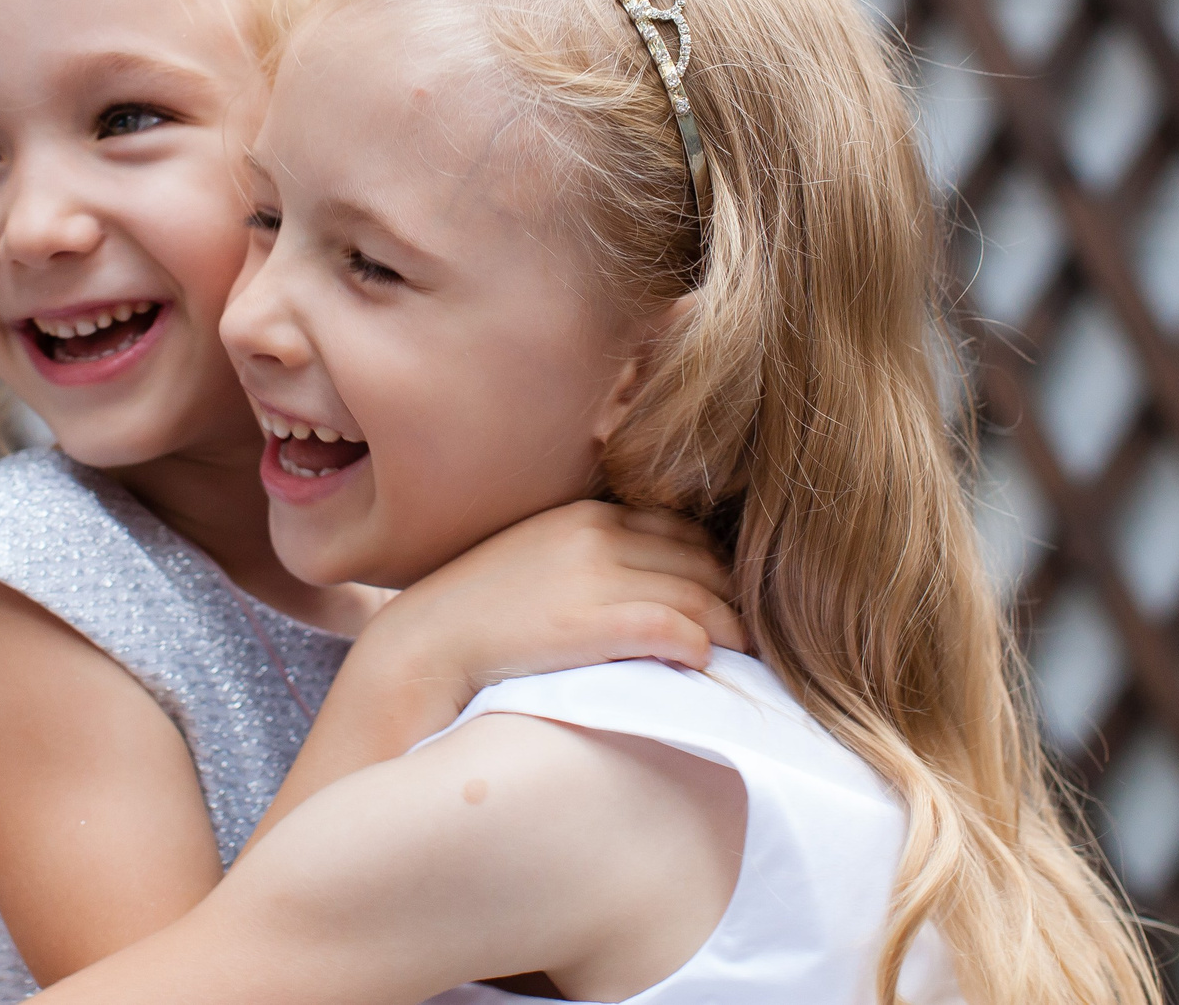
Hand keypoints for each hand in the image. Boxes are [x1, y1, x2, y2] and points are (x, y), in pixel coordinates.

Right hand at [351, 499, 746, 715]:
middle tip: (756, 632)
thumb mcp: (534, 561)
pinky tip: (704, 663)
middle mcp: (596, 534)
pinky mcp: (591, 622)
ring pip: (698, 593)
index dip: (716, 565)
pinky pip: (673, 626)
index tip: (732, 598)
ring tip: (747, 656)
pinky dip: (700, 644)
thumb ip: (587, 559)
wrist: (423, 648)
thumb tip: (644, 583)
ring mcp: (594, 576)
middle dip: (735, 595)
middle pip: (700, 559)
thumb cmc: (477, 616)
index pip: (680, 530)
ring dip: (731, 626)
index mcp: (585, 514)